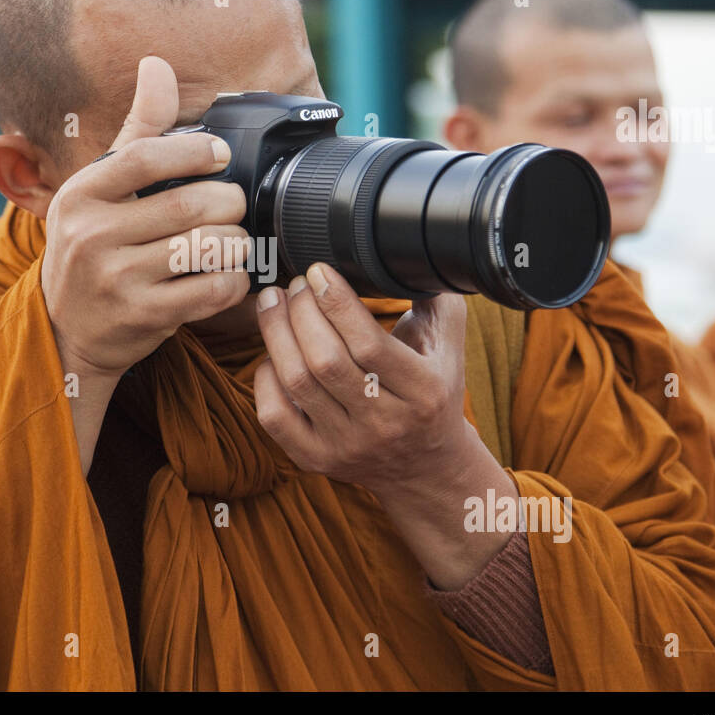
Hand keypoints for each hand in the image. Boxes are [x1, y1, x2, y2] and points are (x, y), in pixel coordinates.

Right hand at [40, 55, 251, 383]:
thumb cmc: (92, 248)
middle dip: (227, 202)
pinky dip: (233, 279)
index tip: (219, 154)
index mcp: (80, 195)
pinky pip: (211, 289)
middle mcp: (92, 236)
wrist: (65, 331)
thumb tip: (157, 65)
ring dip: (235, 241)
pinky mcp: (143, 317)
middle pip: (188, 206)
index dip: (192, 151)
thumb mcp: (100, 189)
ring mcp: (116, 280)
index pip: (142, 158)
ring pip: (206, 248)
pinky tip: (228, 273)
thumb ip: (136, 132)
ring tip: (233, 239)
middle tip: (233, 204)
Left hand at [253, 262, 516, 588]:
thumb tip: (409, 247)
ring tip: (274, 302)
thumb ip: (435, 297)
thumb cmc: (434, 391)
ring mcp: (347, 445)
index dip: (336, 302)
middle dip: (301, 312)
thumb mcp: (449, 343)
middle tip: (295, 284)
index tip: (319, 271)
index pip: (369, 343)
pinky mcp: (316, 459)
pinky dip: (265, 378)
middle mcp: (384, 423)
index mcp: (422, 391)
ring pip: (297, 383)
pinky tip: (272, 353)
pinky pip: (275, 416)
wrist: (425, 467)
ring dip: (276, 333)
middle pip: (326, 361)